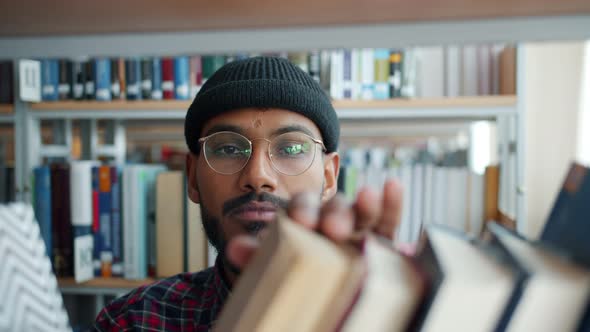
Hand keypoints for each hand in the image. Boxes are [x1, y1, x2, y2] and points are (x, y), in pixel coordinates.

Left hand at [226, 179, 402, 269]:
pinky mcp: (382, 243)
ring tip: (367, 196)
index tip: (300, 220)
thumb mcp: (275, 265)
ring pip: (362, 213)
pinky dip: (392, 204)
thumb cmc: (297, 276)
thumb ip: (258, 255)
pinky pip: (388, 222)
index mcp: (303, 222)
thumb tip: (234, 249)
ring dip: (364, 204)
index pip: (302, 207)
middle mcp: (330, 221)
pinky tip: (394, 186)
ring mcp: (357, 230)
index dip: (302, 209)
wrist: (319, 298)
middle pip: (334, 208)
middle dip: (334, 213)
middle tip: (332, 228)